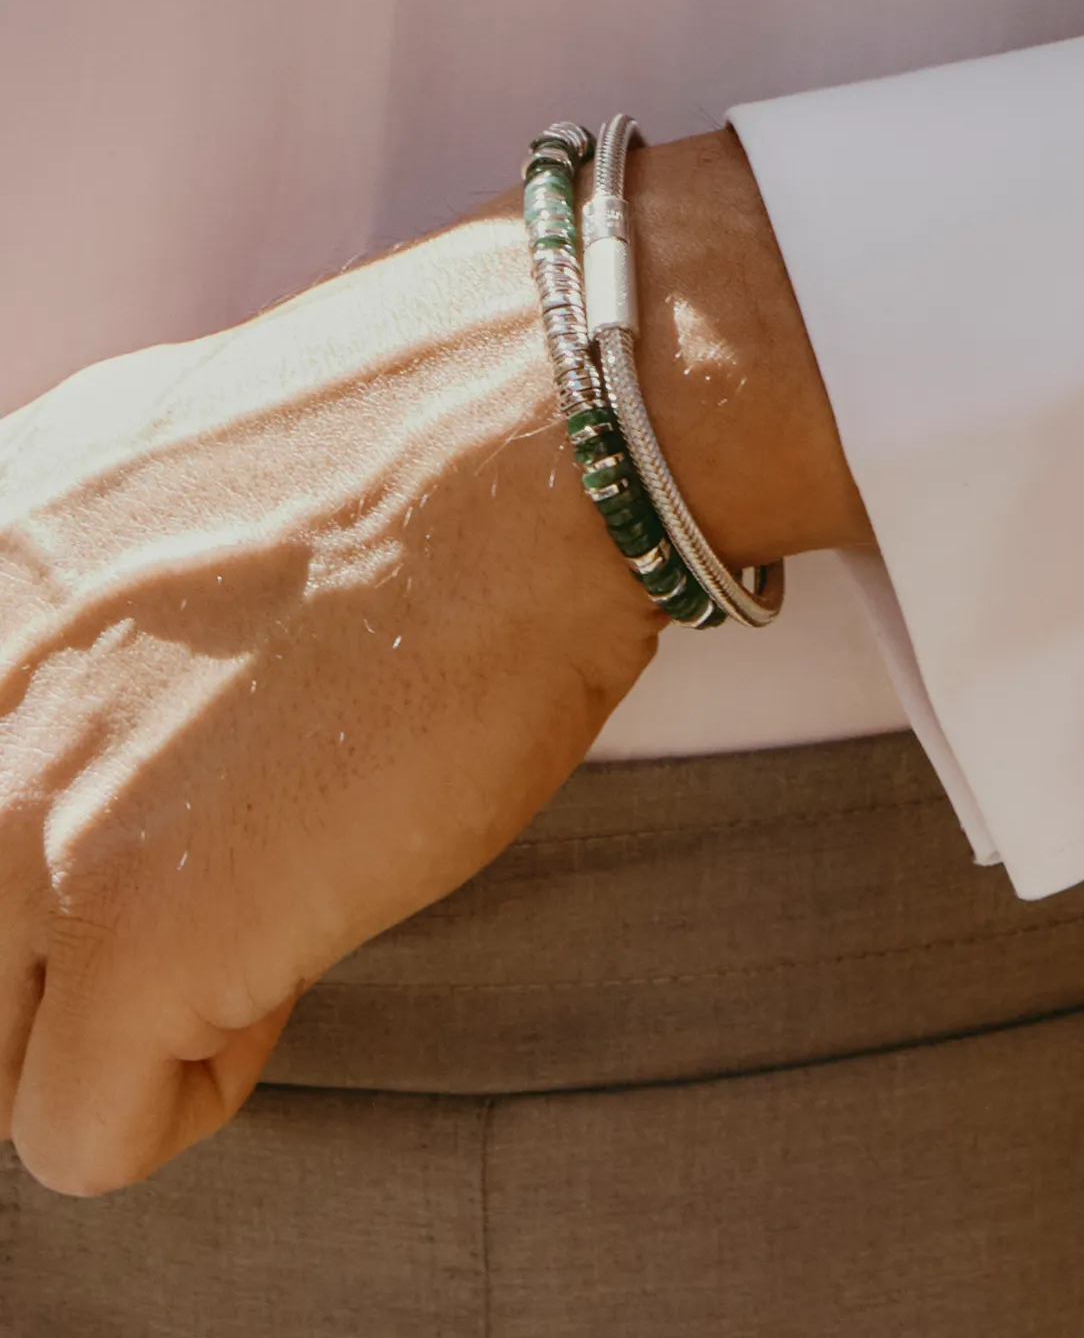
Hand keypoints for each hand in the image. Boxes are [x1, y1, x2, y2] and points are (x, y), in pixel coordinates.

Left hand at [0, 130, 866, 1196]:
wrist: (551, 444)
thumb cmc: (439, 430)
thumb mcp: (179, 457)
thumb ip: (90, 571)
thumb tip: (116, 665)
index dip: (67, 824)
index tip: (180, 799)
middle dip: (86, 932)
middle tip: (236, 861)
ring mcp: (23, 819)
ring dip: (133, 1012)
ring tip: (275, 907)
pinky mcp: (137, 931)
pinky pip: (85, 1132)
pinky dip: (197, 1083)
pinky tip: (293, 967)